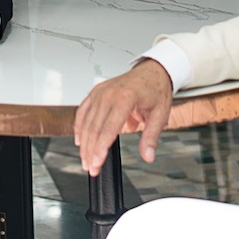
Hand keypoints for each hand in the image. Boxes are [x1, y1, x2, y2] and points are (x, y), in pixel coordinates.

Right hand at [74, 59, 172, 176]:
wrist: (152, 71)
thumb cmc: (155, 90)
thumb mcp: (160, 115)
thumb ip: (151, 137)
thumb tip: (148, 155)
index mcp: (125, 98)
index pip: (108, 129)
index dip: (100, 148)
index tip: (97, 163)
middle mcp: (109, 94)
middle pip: (94, 128)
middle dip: (90, 151)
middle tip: (91, 168)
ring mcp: (100, 92)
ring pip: (86, 122)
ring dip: (84, 143)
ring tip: (85, 159)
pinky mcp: (96, 92)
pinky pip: (83, 111)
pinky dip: (79, 126)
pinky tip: (79, 139)